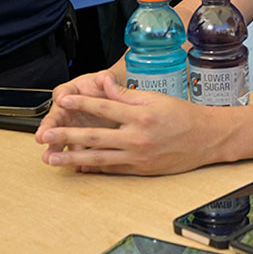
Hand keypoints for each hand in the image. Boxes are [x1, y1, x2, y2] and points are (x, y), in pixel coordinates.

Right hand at [35, 70, 119, 157]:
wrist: (113, 104)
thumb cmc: (104, 90)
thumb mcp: (105, 81)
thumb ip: (105, 79)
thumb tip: (105, 78)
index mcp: (70, 93)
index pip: (63, 93)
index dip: (63, 96)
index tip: (62, 99)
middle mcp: (66, 111)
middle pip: (54, 120)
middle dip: (48, 128)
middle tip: (41, 136)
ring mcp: (71, 128)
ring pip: (60, 139)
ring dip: (54, 148)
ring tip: (49, 158)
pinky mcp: (79, 141)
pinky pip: (75, 150)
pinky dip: (75, 159)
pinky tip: (75, 165)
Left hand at [36, 74, 218, 174]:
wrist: (206, 138)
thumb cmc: (183, 115)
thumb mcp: (156, 97)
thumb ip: (126, 94)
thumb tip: (103, 84)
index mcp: (141, 115)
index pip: (104, 107)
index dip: (81, 103)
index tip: (63, 100)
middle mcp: (137, 138)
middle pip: (95, 136)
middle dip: (67, 136)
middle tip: (46, 136)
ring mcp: (137, 156)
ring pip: (98, 158)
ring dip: (72, 158)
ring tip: (52, 158)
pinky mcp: (140, 169)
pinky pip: (111, 169)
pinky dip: (92, 168)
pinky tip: (77, 166)